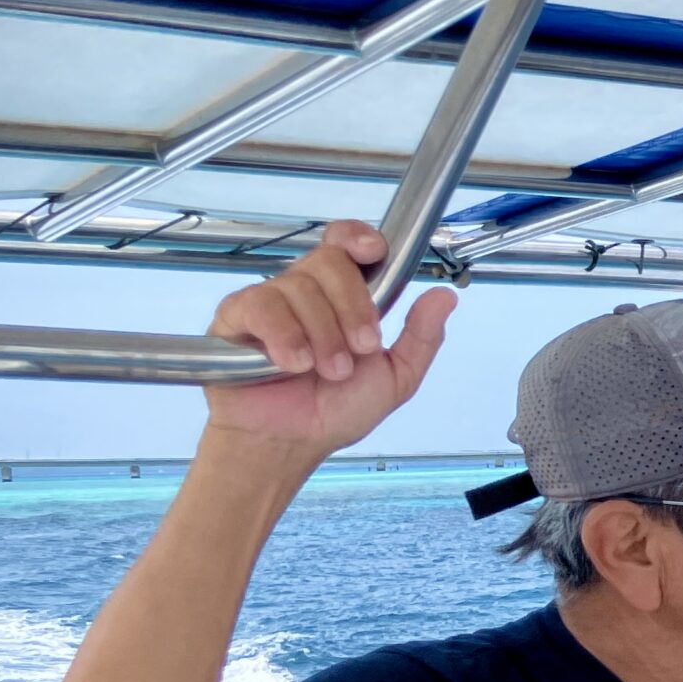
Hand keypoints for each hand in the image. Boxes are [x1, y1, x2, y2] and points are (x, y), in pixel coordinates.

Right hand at [204, 222, 453, 458]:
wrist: (293, 443)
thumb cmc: (336, 410)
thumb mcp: (394, 377)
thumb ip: (421, 337)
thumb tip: (446, 296)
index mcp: (344, 296)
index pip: (346, 244)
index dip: (358, 238)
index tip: (373, 252)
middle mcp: (307, 289)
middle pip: (330, 261)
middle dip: (353, 308)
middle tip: (360, 349)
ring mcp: (270, 299)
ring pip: (299, 285)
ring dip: (322, 334)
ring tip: (325, 370)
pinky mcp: (236, 315)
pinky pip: (261, 304)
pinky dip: (284, 336)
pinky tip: (290, 363)